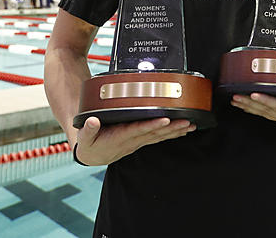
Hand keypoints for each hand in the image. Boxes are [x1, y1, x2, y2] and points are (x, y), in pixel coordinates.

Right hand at [73, 116, 194, 165]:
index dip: (152, 125)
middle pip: (154, 133)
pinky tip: (183, 130)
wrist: (93, 156)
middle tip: (186, 121)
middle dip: (171, 127)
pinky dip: (171, 133)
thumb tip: (91, 121)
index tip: (164, 119)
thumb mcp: (85, 138)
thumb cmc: (90, 144)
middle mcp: (132, 140)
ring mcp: (138, 141)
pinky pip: (158, 137)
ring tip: (190, 125)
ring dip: (175, 131)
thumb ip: (88, 129)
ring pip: (159, 135)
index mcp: (120, 137)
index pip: (138, 129)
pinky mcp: (140, 140)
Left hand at [230, 93, 275, 148]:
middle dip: (250, 103)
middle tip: (236, 96)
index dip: (267, 101)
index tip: (255, 95)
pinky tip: (244, 105)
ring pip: (264, 112)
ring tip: (234, 100)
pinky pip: (266, 113)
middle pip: (266, 110)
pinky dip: (254, 109)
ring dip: (248, 106)